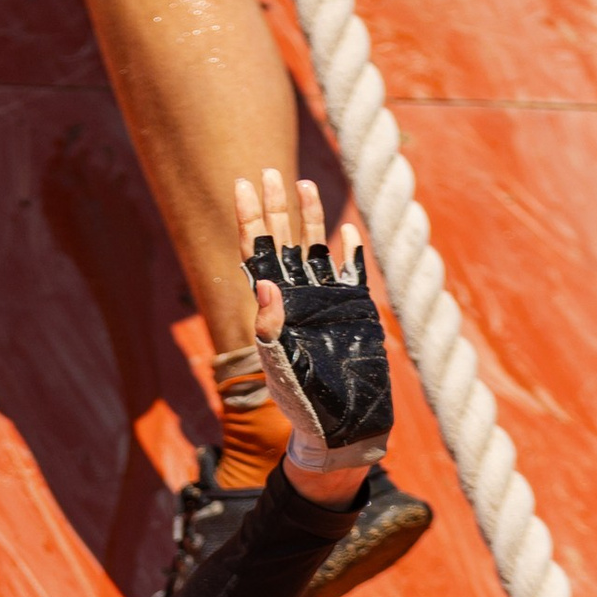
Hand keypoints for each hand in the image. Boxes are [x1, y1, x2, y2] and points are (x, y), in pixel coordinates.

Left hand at [236, 169, 389, 485]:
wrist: (339, 427)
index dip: (249, 218)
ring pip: (312, 249)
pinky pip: (350, 271)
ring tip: (302, 182)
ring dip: (308, 217)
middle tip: (266, 170)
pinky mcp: (353, 310)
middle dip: (273, 206)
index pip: (255, 252)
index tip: (243, 185)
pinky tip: (346, 229)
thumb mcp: (279, 364)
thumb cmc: (301, 402)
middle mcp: (295, 297)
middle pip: (280, 241)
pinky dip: (349, 250)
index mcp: (271, 306)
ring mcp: (324, 301)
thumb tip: (263, 282)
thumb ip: (270, 326)